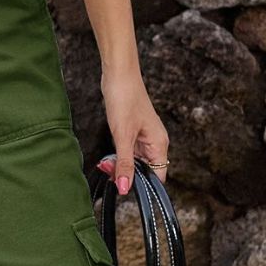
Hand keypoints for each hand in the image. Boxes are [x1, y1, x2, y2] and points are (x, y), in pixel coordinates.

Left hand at [96, 68, 169, 194]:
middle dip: (127, 175)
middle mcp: (155, 143)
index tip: (126, 190)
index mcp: (159, 144)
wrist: (118, 75)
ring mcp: (144, 138)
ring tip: (105, 165)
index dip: (143, 186)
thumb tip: (125, 188)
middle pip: (145, 171)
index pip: (158, 177)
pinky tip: (107, 158)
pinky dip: (118, 157)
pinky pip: (127, 152)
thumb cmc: (125, 99)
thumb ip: (125, 164)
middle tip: (109, 173)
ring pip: (134, 162)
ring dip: (120, 166)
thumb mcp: (122, 136)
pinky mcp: (133, 132)